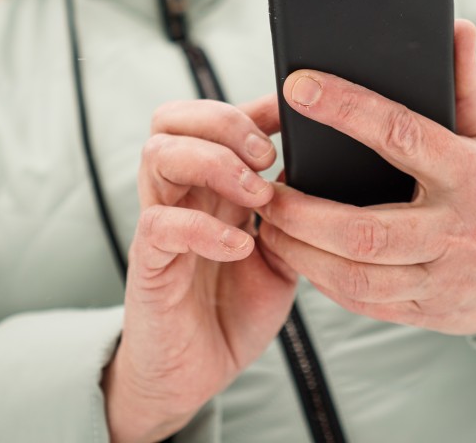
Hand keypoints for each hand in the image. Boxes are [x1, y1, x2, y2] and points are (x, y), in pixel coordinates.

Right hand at [104, 97, 297, 442]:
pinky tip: (239, 245)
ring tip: (257, 196)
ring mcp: (160, 223)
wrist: (197, 370)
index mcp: (208, 183)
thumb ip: (293, 213)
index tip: (294, 111)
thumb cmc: (235, 305)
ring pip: (158, 155)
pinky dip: (204, 227)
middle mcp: (178, 193)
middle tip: (268, 155)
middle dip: (224, 122)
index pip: (210, 116)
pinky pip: (161, 224)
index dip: (251, 105)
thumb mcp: (281, 252)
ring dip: (214, 163)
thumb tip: (327, 173)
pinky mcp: (149, 263)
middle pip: (171, 119)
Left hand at [256, 19, 475, 335]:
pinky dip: (318, 278)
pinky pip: (361, 301)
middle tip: (262, 189)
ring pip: (357, 276)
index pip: (402, 136)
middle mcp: (458, 233)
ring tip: (266, 221)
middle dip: (303, 213)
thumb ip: (464, 87)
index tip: (297, 88)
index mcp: (471, 176)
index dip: (347, 109)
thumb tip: (455, 27)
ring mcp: (442, 280)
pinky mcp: (425, 312)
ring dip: (300, 251)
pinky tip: (292, 251)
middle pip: (367, 232)